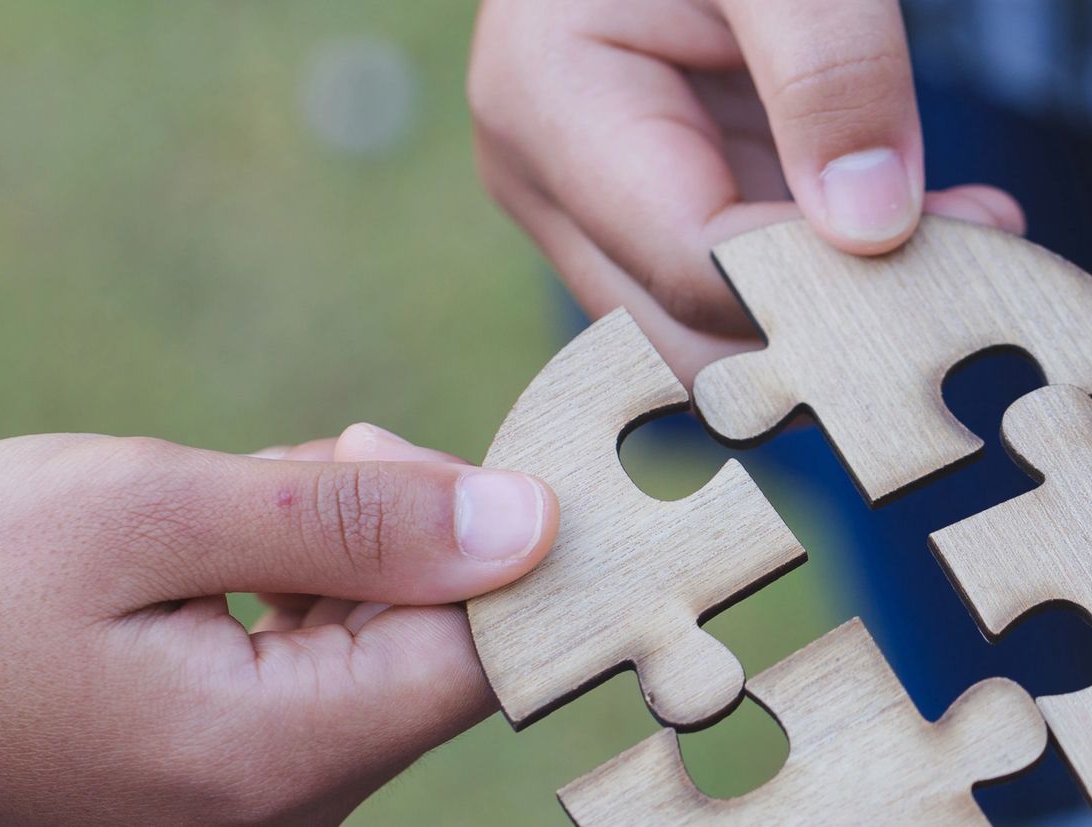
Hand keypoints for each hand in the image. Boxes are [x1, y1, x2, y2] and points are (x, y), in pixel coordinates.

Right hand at [0, 425, 557, 824]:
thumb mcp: (147, 513)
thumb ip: (349, 518)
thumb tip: (524, 519)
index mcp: (282, 751)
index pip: (485, 650)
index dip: (485, 539)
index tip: (406, 458)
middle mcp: (292, 803)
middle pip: (432, 639)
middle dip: (382, 528)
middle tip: (281, 472)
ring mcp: (263, 797)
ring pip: (378, 640)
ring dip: (333, 546)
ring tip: (230, 508)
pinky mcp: (231, 770)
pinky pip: (322, 665)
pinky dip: (297, 583)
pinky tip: (226, 549)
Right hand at [470, 0, 1025, 384]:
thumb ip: (827, 69)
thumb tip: (872, 226)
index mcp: (546, 107)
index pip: (690, 259)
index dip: (825, 278)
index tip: (970, 241)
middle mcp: (546, 182)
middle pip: (680, 333)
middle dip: (823, 325)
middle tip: (969, 268)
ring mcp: (582, 206)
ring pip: (700, 330)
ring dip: (824, 312)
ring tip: (953, 240)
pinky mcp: (630, 210)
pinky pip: (720, 286)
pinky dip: (813, 279)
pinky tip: (906, 229)